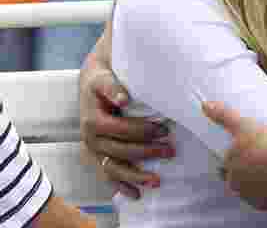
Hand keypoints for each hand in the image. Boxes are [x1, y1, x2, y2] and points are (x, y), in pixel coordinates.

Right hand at [79, 54, 171, 197]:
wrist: (92, 82)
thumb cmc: (102, 79)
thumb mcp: (103, 78)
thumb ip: (112, 87)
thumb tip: (123, 99)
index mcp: (92, 120)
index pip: (118, 129)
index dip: (140, 131)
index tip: (163, 129)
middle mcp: (90, 139)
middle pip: (118, 150)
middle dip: (145, 151)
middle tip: (170, 150)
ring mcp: (93, 150)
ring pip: (113, 168)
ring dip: (135, 176)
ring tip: (157, 180)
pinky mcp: (98, 156)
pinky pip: (108, 175)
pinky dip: (121, 186)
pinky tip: (136, 194)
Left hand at [202, 101, 266, 209]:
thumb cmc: (265, 142)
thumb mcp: (243, 124)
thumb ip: (223, 115)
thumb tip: (204, 104)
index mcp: (229, 168)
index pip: (228, 165)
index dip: (238, 158)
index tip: (250, 152)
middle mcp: (236, 186)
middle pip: (239, 179)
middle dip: (248, 171)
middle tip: (264, 159)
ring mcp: (251, 197)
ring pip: (252, 190)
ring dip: (259, 182)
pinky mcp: (266, 204)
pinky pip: (266, 200)